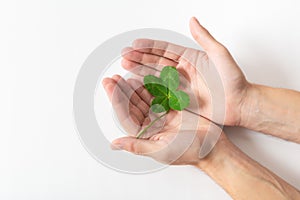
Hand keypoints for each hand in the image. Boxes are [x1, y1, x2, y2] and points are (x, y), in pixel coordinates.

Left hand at [102, 75, 225, 164]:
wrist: (212, 146)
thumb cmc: (188, 151)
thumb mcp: (161, 150)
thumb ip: (137, 146)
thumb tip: (114, 144)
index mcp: (145, 135)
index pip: (126, 115)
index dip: (116, 100)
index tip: (109, 85)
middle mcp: (151, 125)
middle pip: (132, 105)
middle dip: (121, 91)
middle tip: (112, 78)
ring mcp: (161, 116)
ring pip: (144, 99)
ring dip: (134, 87)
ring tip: (125, 75)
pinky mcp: (172, 108)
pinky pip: (159, 95)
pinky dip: (152, 86)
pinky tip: (144, 78)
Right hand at [121, 17, 250, 125]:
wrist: (239, 104)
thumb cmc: (233, 80)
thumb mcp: (220, 55)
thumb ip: (205, 38)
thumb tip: (193, 20)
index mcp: (190, 58)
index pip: (165, 50)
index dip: (149, 47)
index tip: (134, 45)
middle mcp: (183, 71)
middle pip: (156, 62)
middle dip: (139, 58)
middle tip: (124, 56)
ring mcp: (180, 85)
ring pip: (156, 76)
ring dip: (140, 72)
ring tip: (126, 68)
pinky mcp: (180, 100)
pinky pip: (161, 93)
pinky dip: (148, 89)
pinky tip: (138, 86)